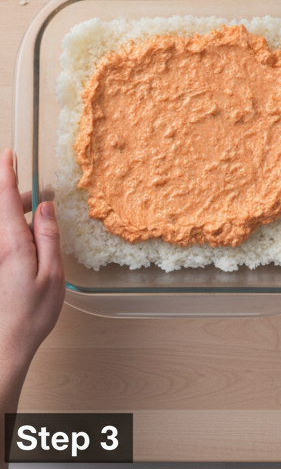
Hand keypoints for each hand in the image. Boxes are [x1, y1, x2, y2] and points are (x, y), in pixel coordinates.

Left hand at [0, 149, 63, 400]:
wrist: (4, 348)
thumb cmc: (31, 316)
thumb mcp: (52, 274)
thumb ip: (48, 236)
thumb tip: (45, 207)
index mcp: (11, 244)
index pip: (5, 198)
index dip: (6, 174)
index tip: (7, 155)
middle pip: (1, 209)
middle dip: (18, 197)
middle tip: (43, 200)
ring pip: (0, 225)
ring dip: (14, 216)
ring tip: (37, 223)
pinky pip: (1, 240)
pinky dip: (11, 233)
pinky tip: (25, 242)